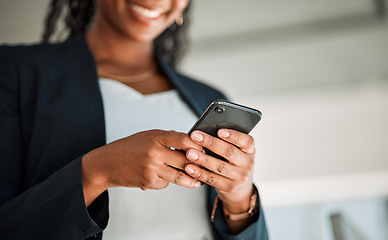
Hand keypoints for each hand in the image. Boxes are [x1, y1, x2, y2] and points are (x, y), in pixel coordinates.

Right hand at [82, 130, 202, 205]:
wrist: (107, 163)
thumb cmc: (128, 148)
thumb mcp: (147, 136)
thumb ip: (167, 138)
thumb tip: (189, 142)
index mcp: (155, 137)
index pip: (183, 139)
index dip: (196, 145)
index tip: (204, 149)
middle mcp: (154, 152)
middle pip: (184, 160)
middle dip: (197, 165)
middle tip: (206, 168)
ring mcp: (151, 168)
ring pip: (178, 176)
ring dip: (190, 180)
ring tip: (198, 182)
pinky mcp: (148, 181)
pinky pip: (165, 184)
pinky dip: (166, 182)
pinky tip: (162, 177)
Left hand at [184, 129, 254, 212]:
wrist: (241, 188)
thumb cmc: (235, 162)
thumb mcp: (238, 151)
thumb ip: (227, 142)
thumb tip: (207, 131)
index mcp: (250, 150)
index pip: (246, 141)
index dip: (233, 136)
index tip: (219, 130)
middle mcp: (247, 163)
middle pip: (229, 152)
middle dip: (210, 143)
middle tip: (195, 136)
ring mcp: (239, 177)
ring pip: (219, 167)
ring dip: (203, 159)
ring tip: (190, 153)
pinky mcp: (229, 187)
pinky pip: (212, 179)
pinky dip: (199, 173)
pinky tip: (189, 167)